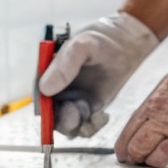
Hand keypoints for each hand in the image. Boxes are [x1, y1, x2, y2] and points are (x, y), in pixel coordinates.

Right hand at [38, 13, 158, 136]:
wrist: (127, 42)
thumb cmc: (102, 39)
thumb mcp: (83, 45)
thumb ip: (65, 64)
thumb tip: (45, 89)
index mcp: (50, 73)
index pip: (40, 97)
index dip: (47, 111)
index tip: (63, 110)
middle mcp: (59, 89)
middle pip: (52, 117)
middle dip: (65, 121)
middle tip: (81, 113)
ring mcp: (74, 100)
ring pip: (68, 126)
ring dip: (80, 127)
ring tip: (97, 115)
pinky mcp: (89, 108)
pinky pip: (84, 127)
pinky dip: (92, 127)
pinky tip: (104, 116)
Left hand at [115, 56, 167, 167]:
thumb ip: (166, 100)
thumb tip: (161, 114)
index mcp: (156, 97)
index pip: (131, 124)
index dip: (125, 140)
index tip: (125, 148)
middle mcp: (156, 111)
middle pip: (130, 140)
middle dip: (129, 154)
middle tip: (132, 161)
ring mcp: (167, 127)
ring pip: (140, 151)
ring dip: (143, 159)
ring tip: (147, 163)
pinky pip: (160, 158)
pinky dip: (158, 163)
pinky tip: (163, 162)